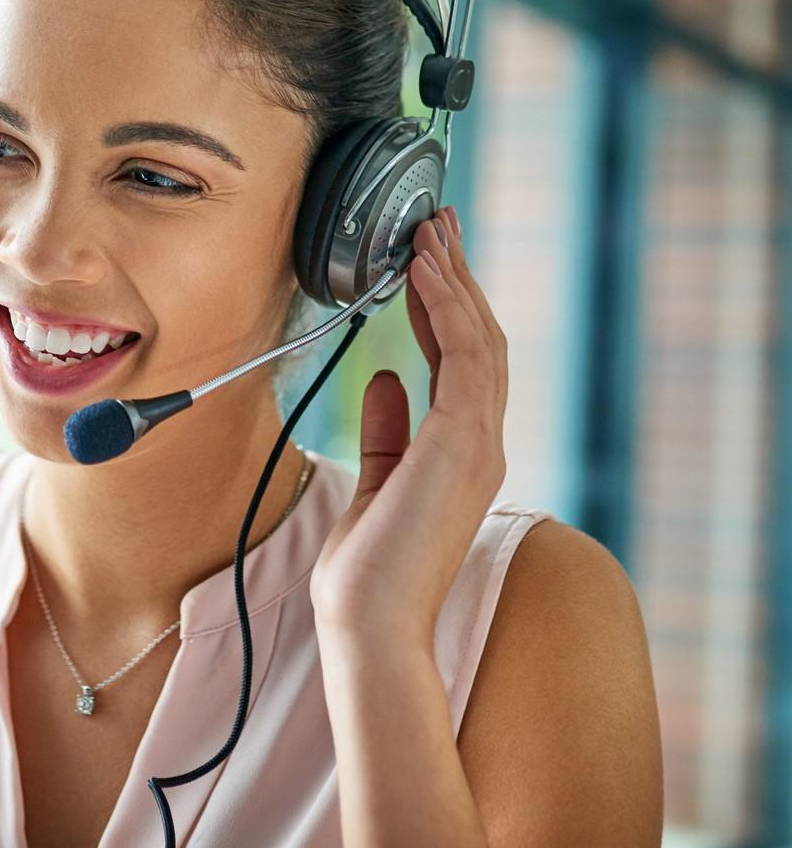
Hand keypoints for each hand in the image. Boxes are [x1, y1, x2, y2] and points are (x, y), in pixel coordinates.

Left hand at [308, 207, 509, 651]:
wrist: (368, 623)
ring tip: (429, 231)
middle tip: (436, 224)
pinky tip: (425, 273)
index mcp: (461, 452)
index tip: (426, 261)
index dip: (447, 305)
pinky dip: (446, 309)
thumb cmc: (369, 569)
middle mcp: (480, 442)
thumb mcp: (375, 481)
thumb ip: (387, 431)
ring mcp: (478, 443)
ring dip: (453, 280)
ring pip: (479, 339)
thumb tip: (387, 379)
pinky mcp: (462, 444)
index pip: (462, 361)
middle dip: (457, 277)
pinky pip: (465, 358)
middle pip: (479, 339)